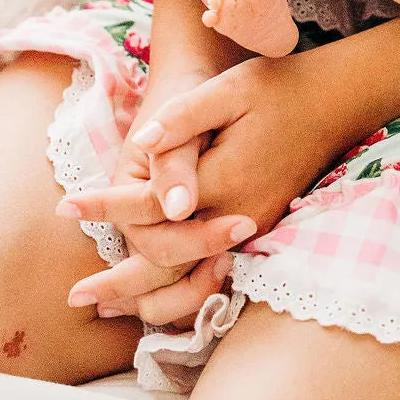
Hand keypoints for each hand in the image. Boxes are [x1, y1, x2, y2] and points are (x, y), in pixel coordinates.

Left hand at [60, 55, 335, 324]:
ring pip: (194, 280)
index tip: (67, 207)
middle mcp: (237, 214)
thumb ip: (184, 118)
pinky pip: (215, 274)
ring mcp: (253, 228)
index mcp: (223, 178)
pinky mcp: (260, 230)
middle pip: (168, 261)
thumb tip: (144, 145)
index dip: (105, 208)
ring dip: (149, 299)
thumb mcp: (229, 90)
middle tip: (74, 296)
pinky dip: (181, 292)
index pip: (151, 206)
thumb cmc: (276, 89)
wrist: (332, 102)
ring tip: (108, 310)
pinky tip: (157, 298)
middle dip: (120, 280)